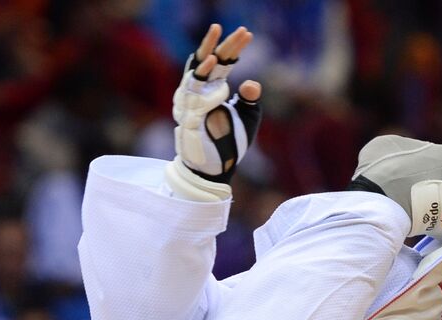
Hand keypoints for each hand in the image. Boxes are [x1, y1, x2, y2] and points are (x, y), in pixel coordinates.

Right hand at [172, 23, 263, 183]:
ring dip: (205, 65)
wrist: (216, 170)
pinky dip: (208, 94)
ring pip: (194, 79)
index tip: (246, 33)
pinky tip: (222, 86)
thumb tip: (252, 84)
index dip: (232, 47)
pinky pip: (197, 104)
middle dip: (214, 44)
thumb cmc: (230, 143)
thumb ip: (250, 100)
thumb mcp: (247, 118)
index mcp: (213, 89)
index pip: (221, 61)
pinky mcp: (190, 122)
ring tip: (218, 54)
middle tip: (223, 28)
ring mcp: (192, 107)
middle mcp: (200, 94)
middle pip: (204, 62)